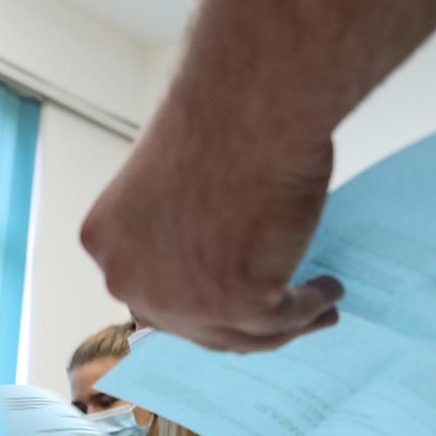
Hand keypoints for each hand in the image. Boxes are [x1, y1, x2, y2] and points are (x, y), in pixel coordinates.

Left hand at [81, 104, 340, 352]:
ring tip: (320, 307)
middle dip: (244, 322)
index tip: (230, 304)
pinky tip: (329, 290)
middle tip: (283, 313)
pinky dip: (312, 306)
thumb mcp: (177, 178)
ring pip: (242, 332)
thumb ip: (185, 224)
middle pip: (194, 324)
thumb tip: (224, 259)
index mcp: (106, 241)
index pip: (152, 294)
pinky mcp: (237, 305)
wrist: (251, 102)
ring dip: (286, 323)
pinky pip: (285, 317)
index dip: (197, 305)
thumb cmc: (220, 116)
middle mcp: (129, 279)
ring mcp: (180, 300)